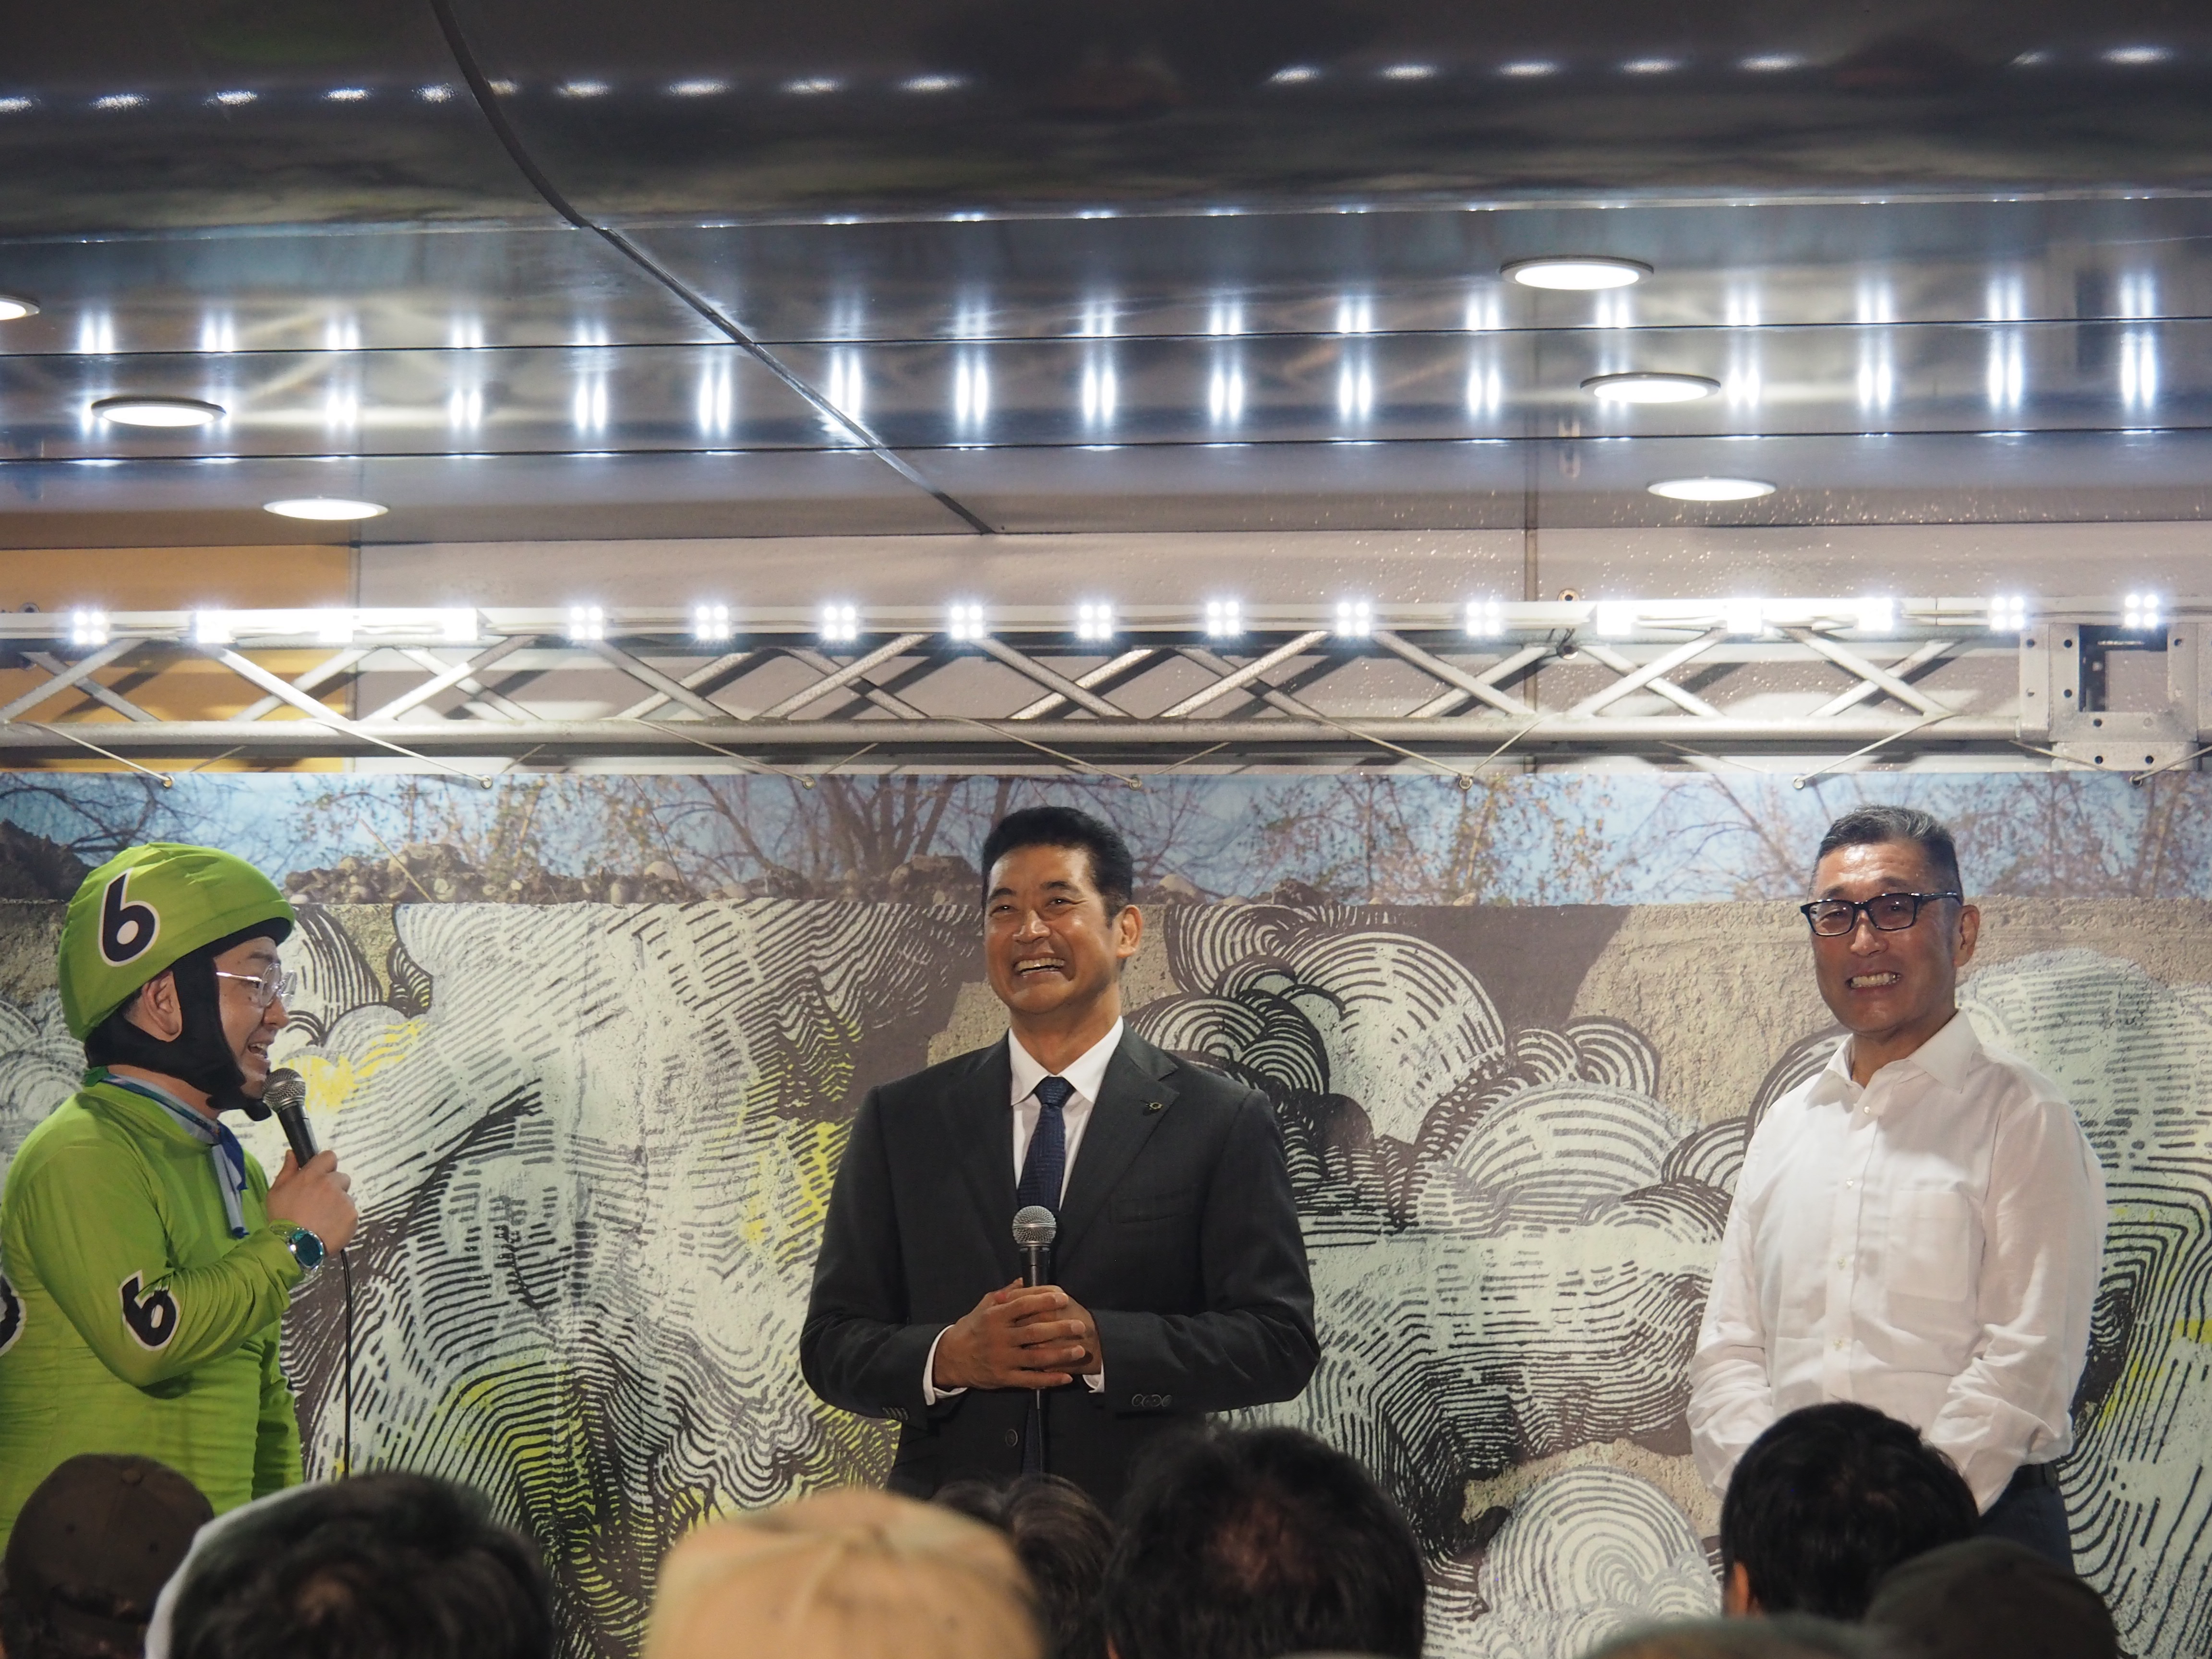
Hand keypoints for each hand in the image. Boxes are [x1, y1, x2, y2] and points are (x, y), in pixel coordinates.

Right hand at [266, 1149, 358, 1252]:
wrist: (293, 1246)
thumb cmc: (282, 1218)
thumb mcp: (276, 1192)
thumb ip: (288, 1170)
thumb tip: (292, 1153)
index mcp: (313, 1175)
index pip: (329, 1156)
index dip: (326, 1166)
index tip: (320, 1176)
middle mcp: (331, 1184)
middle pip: (340, 1178)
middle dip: (333, 1187)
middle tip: (319, 1204)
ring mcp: (344, 1200)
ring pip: (345, 1197)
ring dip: (338, 1204)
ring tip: (322, 1219)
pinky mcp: (352, 1215)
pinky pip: (350, 1213)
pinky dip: (342, 1219)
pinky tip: (329, 1228)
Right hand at [932, 1278, 1093, 1390]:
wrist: (950, 1358)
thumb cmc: (972, 1328)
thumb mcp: (984, 1306)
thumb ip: (1006, 1294)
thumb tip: (1025, 1279)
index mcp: (995, 1317)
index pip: (1022, 1306)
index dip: (1044, 1300)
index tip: (1064, 1298)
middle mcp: (999, 1338)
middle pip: (1034, 1332)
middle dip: (1059, 1328)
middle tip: (1080, 1326)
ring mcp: (1002, 1360)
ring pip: (1036, 1358)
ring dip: (1060, 1355)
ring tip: (1080, 1350)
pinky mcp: (1004, 1378)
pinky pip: (1030, 1380)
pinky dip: (1050, 1380)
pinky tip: (1067, 1377)